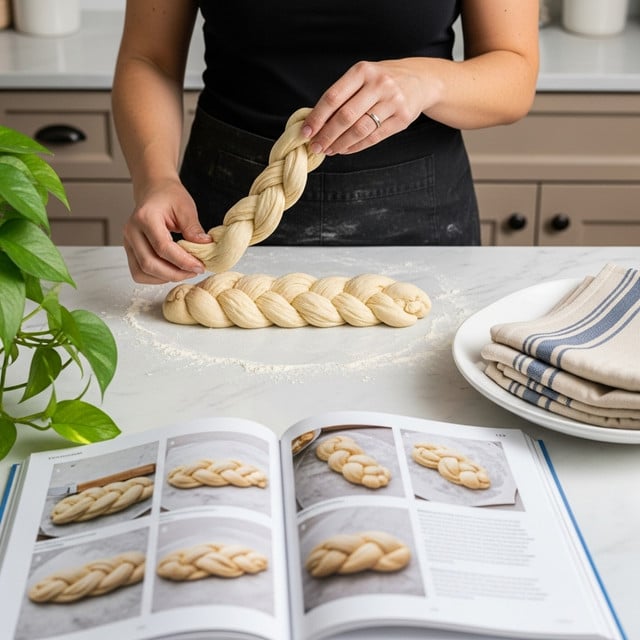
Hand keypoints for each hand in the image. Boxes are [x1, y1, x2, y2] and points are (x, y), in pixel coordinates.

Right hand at [123, 178, 210, 283]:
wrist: (154, 191)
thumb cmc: (169, 196)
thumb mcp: (185, 207)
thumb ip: (193, 228)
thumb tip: (205, 246)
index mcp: (145, 217)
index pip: (162, 247)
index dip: (182, 261)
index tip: (199, 266)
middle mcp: (132, 231)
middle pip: (149, 263)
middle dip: (175, 273)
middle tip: (194, 272)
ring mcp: (128, 242)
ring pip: (142, 272)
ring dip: (165, 278)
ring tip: (184, 272)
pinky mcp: (130, 250)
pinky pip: (139, 272)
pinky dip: (156, 277)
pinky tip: (171, 271)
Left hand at [302, 58, 431, 155]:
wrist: (420, 80)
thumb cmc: (382, 80)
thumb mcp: (362, 77)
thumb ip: (342, 96)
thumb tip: (315, 122)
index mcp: (362, 71)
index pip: (333, 97)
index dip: (317, 117)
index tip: (306, 132)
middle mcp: (379, 84)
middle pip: (346, 116)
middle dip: (327, 135)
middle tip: (315, 147)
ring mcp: (393, 101)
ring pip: (360, 130)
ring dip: (340, 144)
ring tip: (329, 150)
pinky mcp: (403, 118)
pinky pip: (374, 137)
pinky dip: (356, 146)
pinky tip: (345, 149)